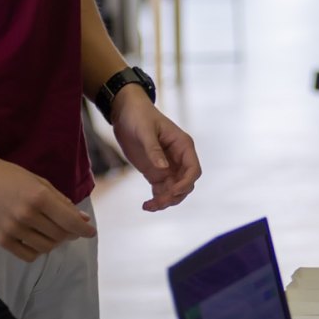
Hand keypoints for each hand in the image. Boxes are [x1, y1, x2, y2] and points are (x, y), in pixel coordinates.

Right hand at [0, 150, 96, 262]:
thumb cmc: (10, 177)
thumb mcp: (39, 182)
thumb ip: (62, 202)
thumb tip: (83, 220)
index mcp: (39, 197)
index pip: (70, 221)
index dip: (84, 230)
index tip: (91, 232)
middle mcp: (27, 214)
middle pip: (60, 235)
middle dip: (69, 234)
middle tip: (68, 228)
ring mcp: (13, 229)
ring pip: (46, 247)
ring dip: (54, 242)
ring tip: (51, 232)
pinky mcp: (1, 240)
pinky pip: (28, 255)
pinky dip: (38, 250)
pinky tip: (37, 239)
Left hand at [111, 87, 200, 211]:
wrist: (125, 112)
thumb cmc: (138, 115)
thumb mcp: (145, 130)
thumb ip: (153, 149)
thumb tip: (163, 169)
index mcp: (183, 146)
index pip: (193, 169)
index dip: (186, 183)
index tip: (172, 191)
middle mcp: (179, 158)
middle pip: (186, 184)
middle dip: (175, 195)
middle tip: (157, 202)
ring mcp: (168, 166)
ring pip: (174, 191)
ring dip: (166, 201)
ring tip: (148, 206)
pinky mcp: (155, 172)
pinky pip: (161, 190)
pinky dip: (157, 200)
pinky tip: (146, 205)